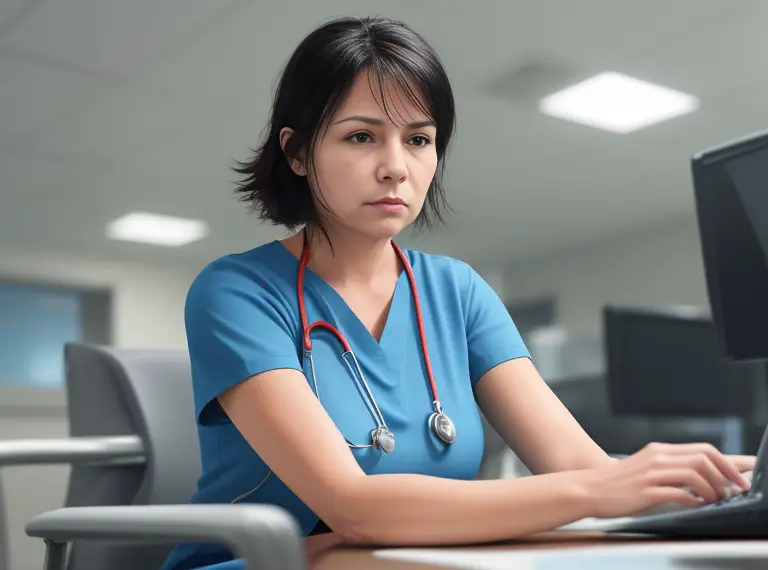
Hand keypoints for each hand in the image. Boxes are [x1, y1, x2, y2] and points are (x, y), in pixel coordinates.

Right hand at [577, 442, 751, 518]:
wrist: (589, 488)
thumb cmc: (619, 483)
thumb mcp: (647, 468)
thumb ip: (671, 468)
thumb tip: (703, 478)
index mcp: (660, 450)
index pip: (704, 449)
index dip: (729, 461)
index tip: (745, 473)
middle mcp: (657, 457)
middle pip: (704, 457)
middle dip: (727, 474)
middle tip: (736, 489)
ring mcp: (651, 473)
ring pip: (695, 473)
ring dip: (712, 489)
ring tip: (715, 500)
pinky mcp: (646, 491)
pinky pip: (679, 493)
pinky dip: (694, 500)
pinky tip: (695, 505)